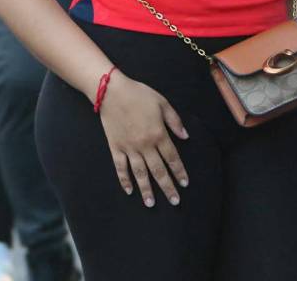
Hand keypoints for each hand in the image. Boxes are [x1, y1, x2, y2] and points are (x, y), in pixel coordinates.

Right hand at [98, 73, 189, 207]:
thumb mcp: (162, 103)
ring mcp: (129, 148)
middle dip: (167, 187)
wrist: (111, 91)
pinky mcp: (115, 147)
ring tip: (151, 203)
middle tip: (174, 201)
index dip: (179, 172)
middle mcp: (145, 145)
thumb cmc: (139, 94)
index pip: (172, 158)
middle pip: (158, 171)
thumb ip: (174, 121)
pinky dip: (124, 180)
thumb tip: (185, 137)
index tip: (185, 183)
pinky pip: (120, 168)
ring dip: (146, 190)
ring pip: (140, 174)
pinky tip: (129, 190)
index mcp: (158, 134)